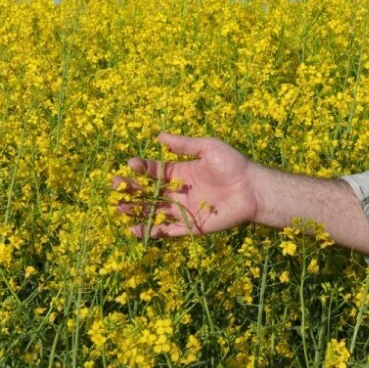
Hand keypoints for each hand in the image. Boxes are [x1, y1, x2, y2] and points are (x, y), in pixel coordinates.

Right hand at [112, 133, 259, 237]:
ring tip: (119, 208)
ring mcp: (185, 210)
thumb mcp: (207, 148)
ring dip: (136, 211)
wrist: (252, 188)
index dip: (142, 168)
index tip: (130, 164)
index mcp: (182, 172)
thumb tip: (159, 136)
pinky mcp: (192, 226)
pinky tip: (136, 230)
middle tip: (116, 187)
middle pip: (150, 193)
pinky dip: (152, 231)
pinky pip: (169, 230)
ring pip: (154, 212)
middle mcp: (180, 192)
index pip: (155, 171)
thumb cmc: (233, 164)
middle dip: (132, 190)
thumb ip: (184, 145)